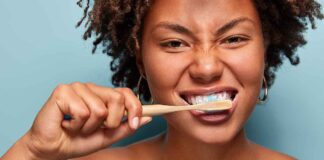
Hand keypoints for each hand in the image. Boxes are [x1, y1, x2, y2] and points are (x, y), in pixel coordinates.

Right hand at [23, 82, 151, 158]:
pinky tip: (67, 124)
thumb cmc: (77, 141)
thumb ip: (126, 127)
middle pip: (118, 98)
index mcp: (102, 96)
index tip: (139, 121)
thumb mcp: (107, 136)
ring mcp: (77, 87)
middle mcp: (91, 87)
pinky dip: (77, 125)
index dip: (135, 106)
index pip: (125, 93)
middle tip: (96, 129)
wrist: (51, 149)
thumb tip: (147, 118)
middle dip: (111, 122)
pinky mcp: (63, 91)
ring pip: (100, 109)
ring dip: (89, 127)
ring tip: (77, 127)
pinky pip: (83, 112)